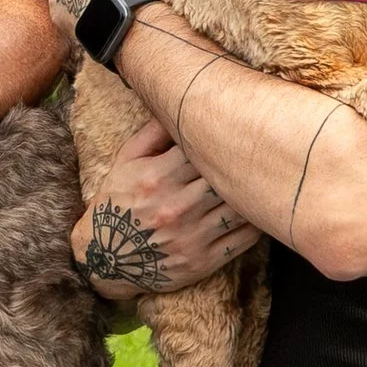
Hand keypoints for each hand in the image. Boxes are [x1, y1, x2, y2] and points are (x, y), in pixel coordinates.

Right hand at [68, 121, 260, 299]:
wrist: (105, 256)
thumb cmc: (118, 201)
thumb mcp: (126, 161)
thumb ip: (153, 133)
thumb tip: (180, 104)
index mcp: (157, 178)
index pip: (204, 150)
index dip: (222, 141)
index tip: (233, 133)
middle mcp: (175, 207)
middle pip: (225, 178)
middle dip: (240, 165)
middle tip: (258, 153)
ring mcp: (191, 237)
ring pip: (239, 208)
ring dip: (251, 193)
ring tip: (260, 180)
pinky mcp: (203, 261)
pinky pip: (244, 238)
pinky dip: (256, 222)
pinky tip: (257, 209)